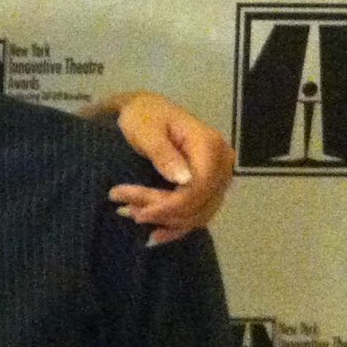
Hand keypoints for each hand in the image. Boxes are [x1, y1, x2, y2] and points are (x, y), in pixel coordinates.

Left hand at [101, 92, 235, 245]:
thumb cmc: (144, 116)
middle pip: (199, 203)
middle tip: (124, 209)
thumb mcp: (147, 131)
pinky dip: (176, 226)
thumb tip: (185, 180)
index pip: (199, 187)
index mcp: (210, 145)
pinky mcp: (209, 187)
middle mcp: (222, 163)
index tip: (139, 213)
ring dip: (166, 221)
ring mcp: (219, 177)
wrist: (147, 111)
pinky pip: (199, 214)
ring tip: (130, 214)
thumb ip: (164, 154)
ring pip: (199, 213)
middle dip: (162, 212)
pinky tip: (155, 234)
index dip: (171, 206)